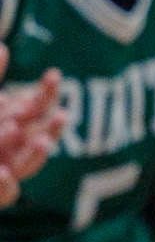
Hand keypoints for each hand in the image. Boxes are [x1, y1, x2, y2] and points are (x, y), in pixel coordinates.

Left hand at [0, 53, 63, 204]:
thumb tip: (4, 47)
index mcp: (14, 120)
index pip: (39, 105)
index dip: (48, 91)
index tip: (53, 75)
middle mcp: (14, 145)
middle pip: (42, 136)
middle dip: (53, 127)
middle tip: (61, 115)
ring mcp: (6, 168)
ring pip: (28, 166)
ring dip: (37, 156)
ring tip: (41, 143)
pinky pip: (6, 194)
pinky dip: (6, 186)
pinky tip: (3, 174)